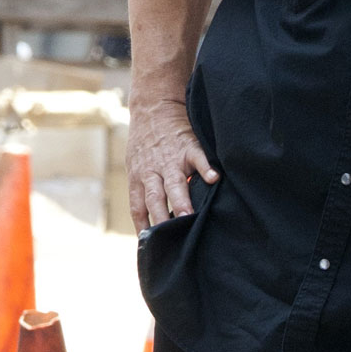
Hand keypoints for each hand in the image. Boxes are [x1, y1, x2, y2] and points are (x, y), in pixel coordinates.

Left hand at [125, 96, 219, 232]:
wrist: (154, 106)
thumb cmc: (146, 141)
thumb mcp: (136, 164)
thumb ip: (144, 187)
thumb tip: (151, 218)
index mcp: (138, 177)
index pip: (138, 207)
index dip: (143, 226)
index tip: (151, 245)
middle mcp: (153, 171)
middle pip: (155, 198)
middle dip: (163, 217)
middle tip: (171, 235)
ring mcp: (171, 158)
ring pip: (175, 182)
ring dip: (182, 199)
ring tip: (190, 214)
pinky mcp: (188, 145)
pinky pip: (198, 158)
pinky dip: (205, 168)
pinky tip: (214, 178)